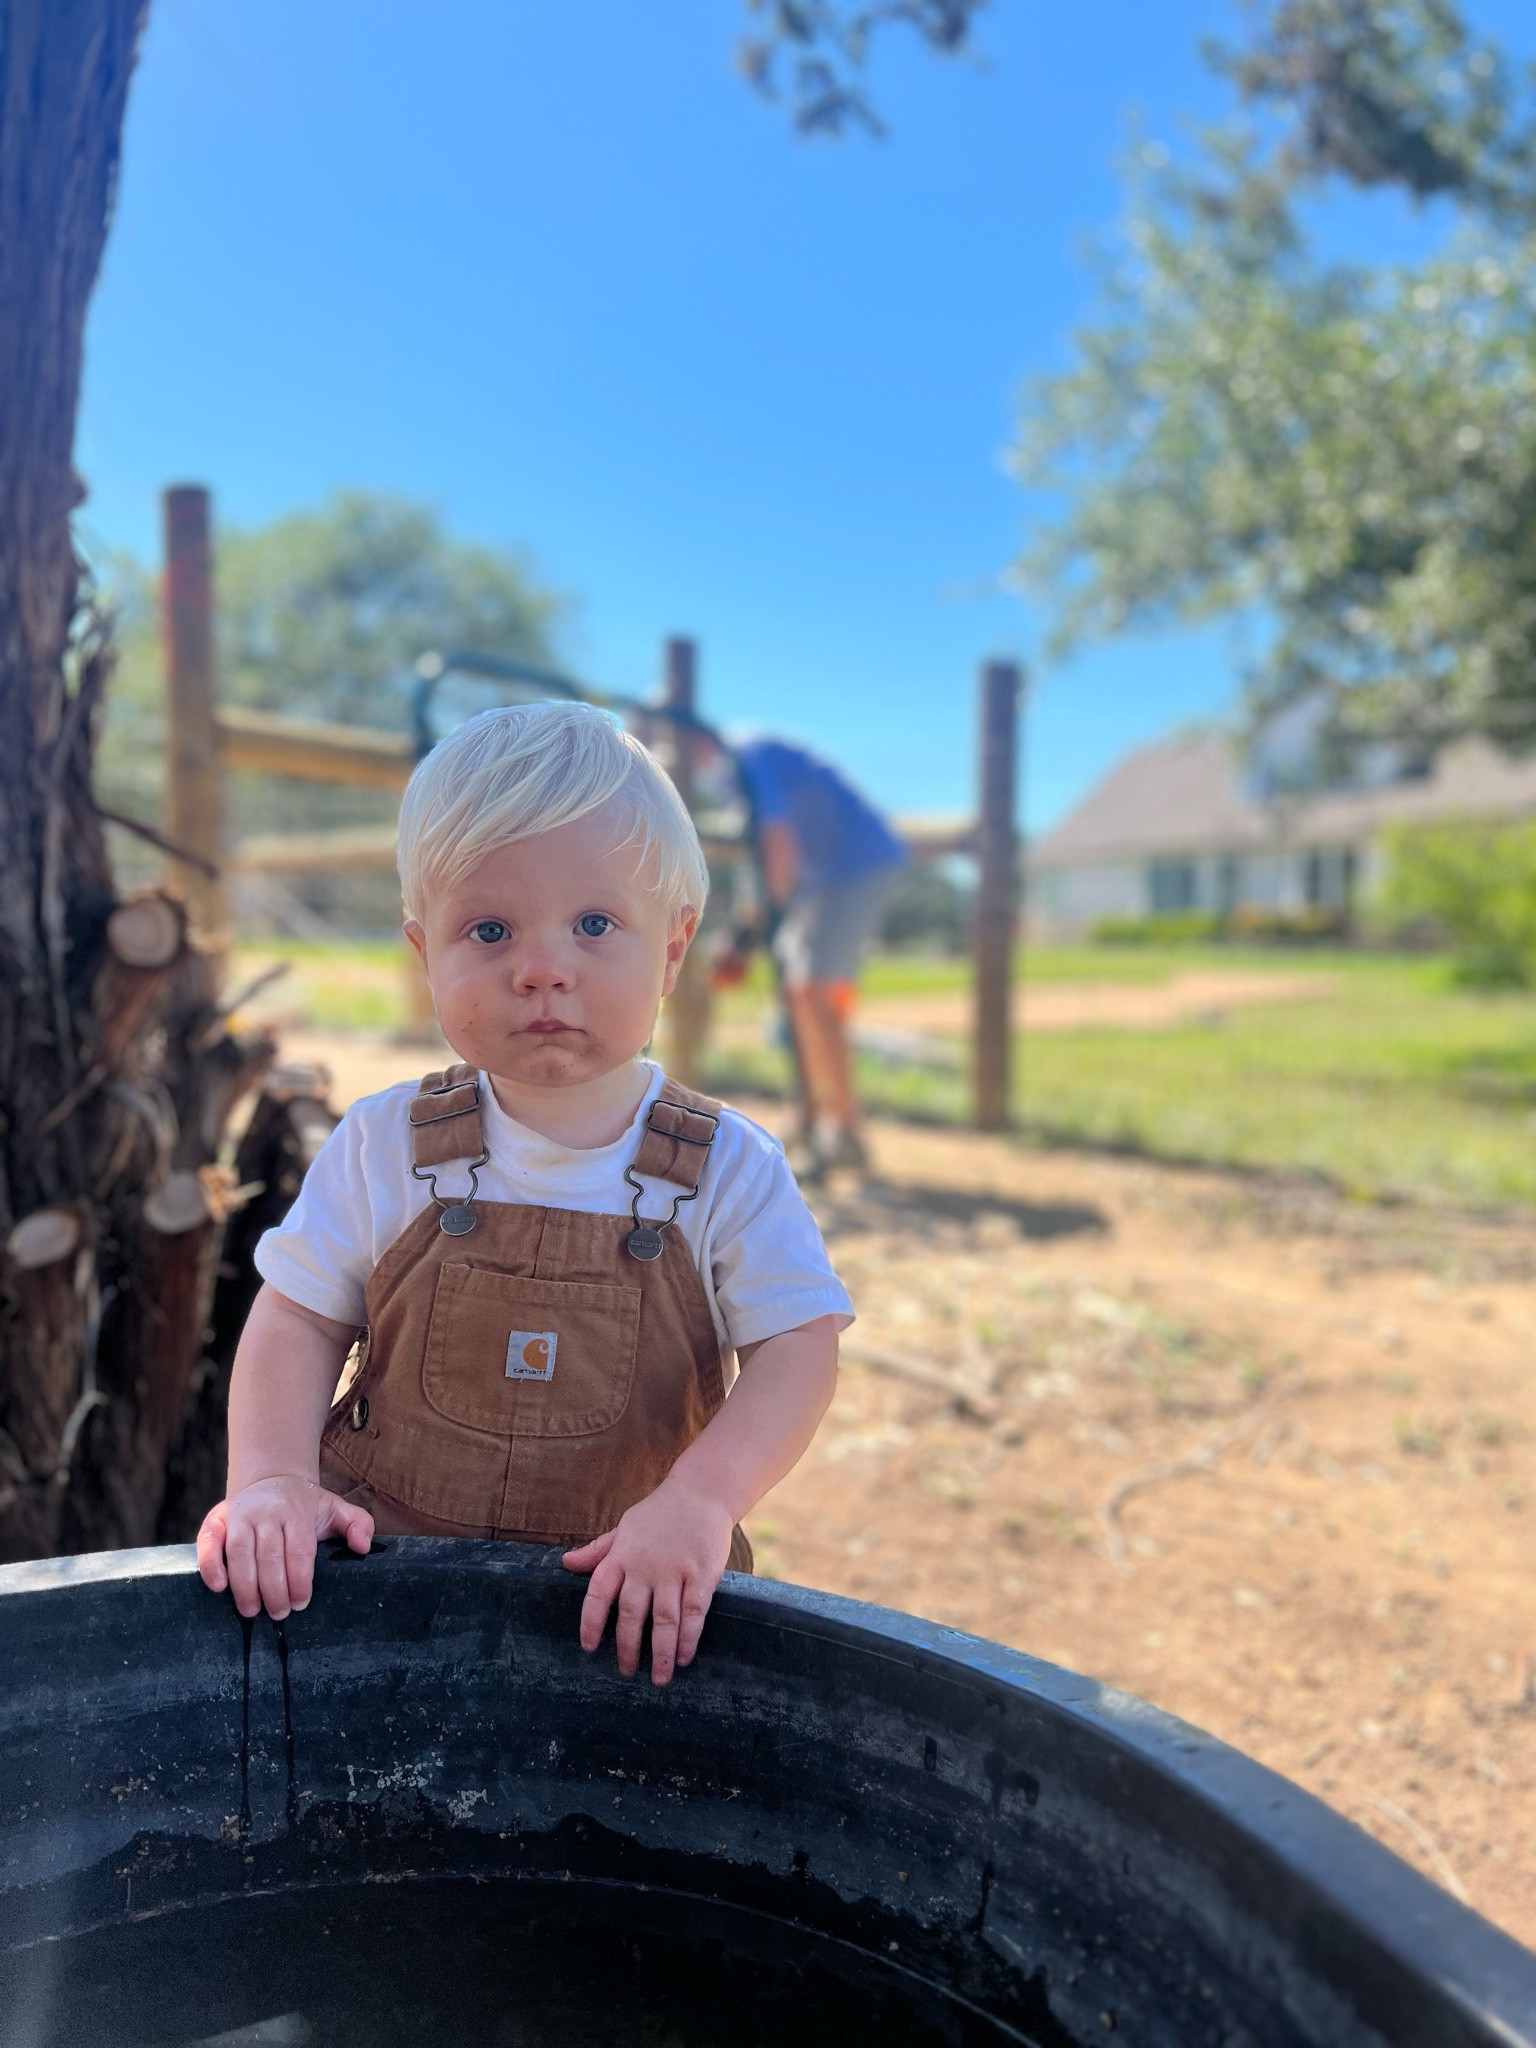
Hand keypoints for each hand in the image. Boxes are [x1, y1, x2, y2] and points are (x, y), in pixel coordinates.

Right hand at [197, 1475, 373, 1619]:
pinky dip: (210, 1564)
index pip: (299, 1549)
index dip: (299, 1580)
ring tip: (252, 1611)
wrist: (273, 1479)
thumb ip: (357, 1524)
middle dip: (274, 1589)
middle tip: (279, 1614)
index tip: (301, 1603)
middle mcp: (266, 1511)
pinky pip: (208, 1541)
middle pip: (269, 1555)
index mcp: (296, 1511)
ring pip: (239, 1551)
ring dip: (244, 1585)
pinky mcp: (216, 1519)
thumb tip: (363, 1546)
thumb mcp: (336, 1509)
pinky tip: (219, 1587)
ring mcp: (238, 1514)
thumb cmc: (305, 1505)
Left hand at [562, 1479, 734, 1685]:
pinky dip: (688, 1637)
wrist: (702, 1491)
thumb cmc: (659, 1513)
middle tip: (625, 1671)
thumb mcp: (623, 1527)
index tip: (588, 1647)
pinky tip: (683, 1656)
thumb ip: (597, 1550)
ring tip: (657, 1678)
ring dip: (659, 1652)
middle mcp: (644, 1566)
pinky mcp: (701, 1573)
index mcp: (621, 1555)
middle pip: (630, 1614)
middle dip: (627, 1647)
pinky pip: (693, 1612)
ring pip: (663, 1619)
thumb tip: (565, 1562)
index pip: (597, 1592)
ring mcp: (674, 1570)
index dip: (590, 1621)